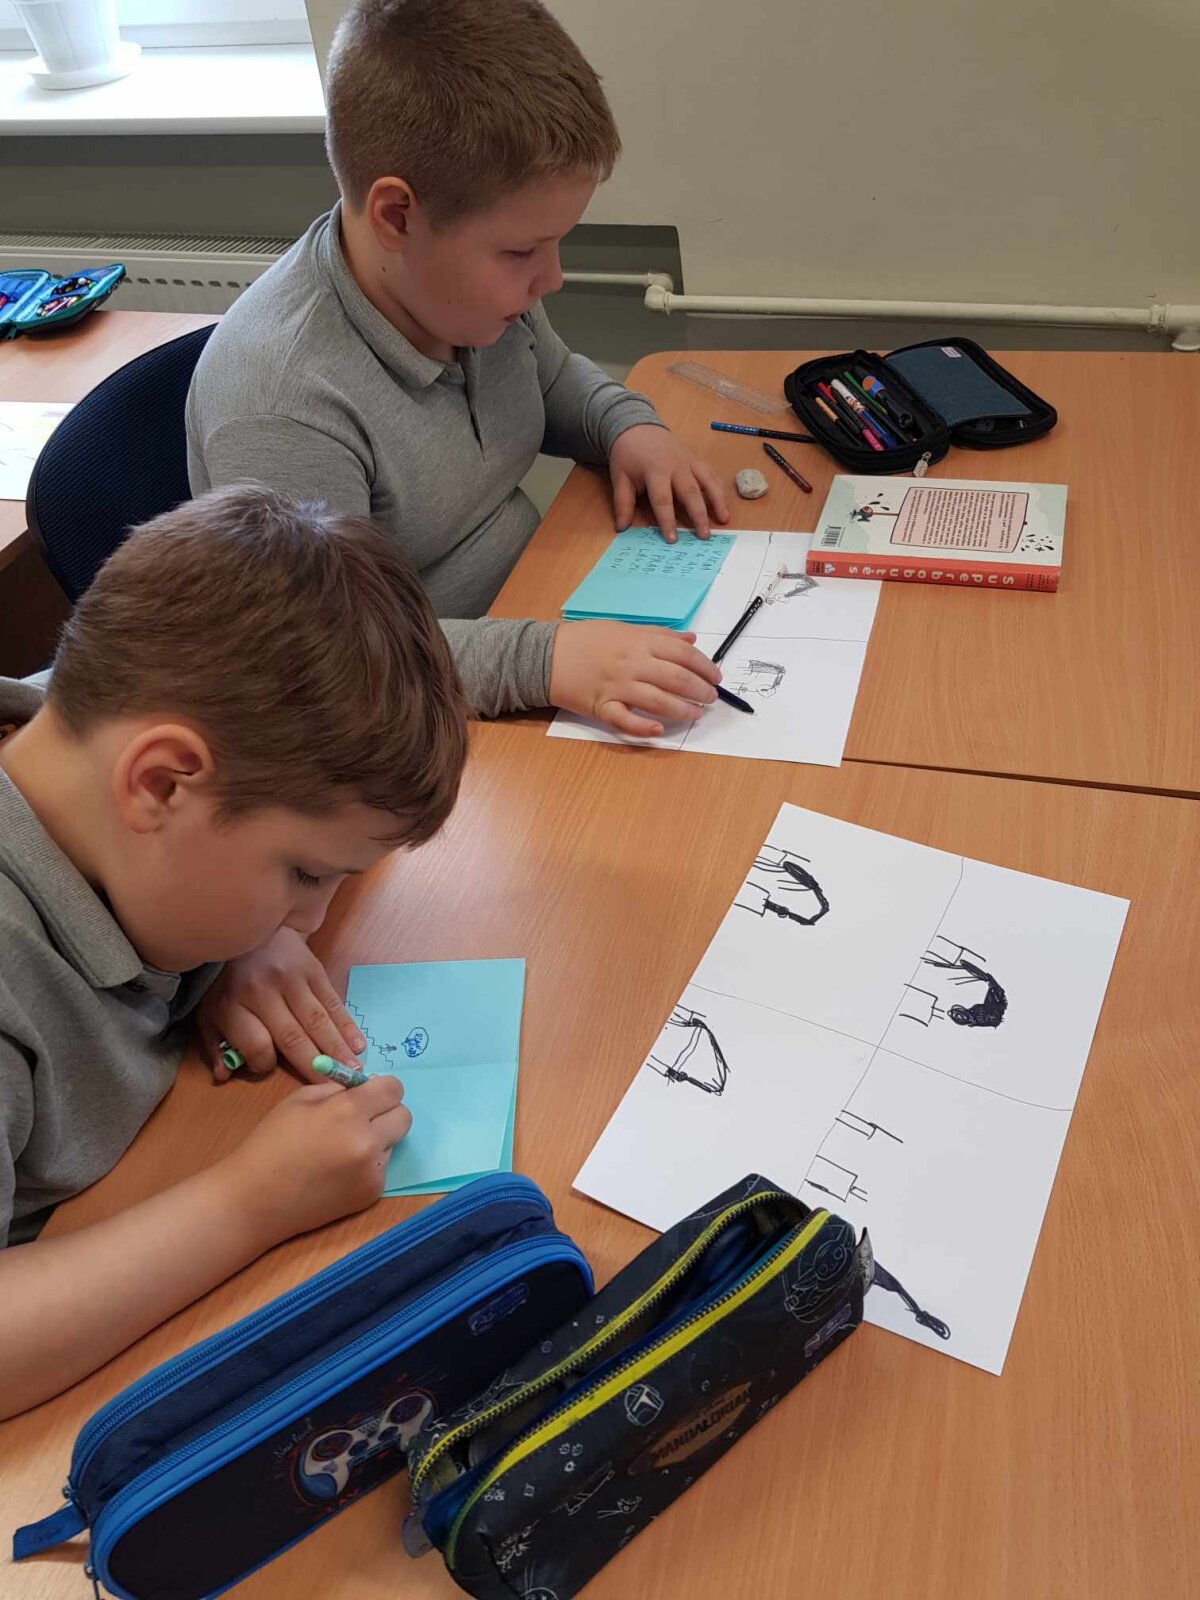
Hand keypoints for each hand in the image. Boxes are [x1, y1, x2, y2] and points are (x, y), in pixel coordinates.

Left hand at [196, 927, 365, 1083]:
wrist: (251, 929)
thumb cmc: (229, 980)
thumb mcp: (210, 1011)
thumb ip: (215, 1045)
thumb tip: (224, 1076)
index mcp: (234, 1004)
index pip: (255, 1043)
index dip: (264, 1063)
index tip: (270, 1070)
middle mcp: (264, 991)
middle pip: (292, 1036)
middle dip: (315, 1065)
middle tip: (335, 1089)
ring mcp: (292, 979)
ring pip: (317, 1021)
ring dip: (337, 1049)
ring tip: (353, 1071)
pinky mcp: (314, 970)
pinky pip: (333, 1002)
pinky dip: (346, 1025)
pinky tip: (357, 1045)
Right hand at [225, 1076, 410, 1241]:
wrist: (255, 1199)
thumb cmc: (271, 1143)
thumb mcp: (299, 1100)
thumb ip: (337, 1090)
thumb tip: (364, 1088)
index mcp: (348, 1111)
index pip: (394, 1089)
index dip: (382, 1088)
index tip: (370, 1094)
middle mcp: (367, 1142)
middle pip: (404, 1116)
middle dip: (386, 1112)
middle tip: (362, 1118)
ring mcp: (372, 1171)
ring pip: (392, 1143)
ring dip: (376, 1140)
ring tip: (340, 1149)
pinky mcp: (371, 1194)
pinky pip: (381, 1168)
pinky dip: (366, 1165)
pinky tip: (337, 1171)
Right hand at [550, 620, 720, 737]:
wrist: (547, 655)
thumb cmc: (586, 640)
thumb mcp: (624, 628)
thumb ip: (659, 635)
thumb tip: (691, 640)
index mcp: (639, 642)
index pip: (682, 654)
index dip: (705, 666)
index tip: (716, 677)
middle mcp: (632, 664)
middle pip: (675, 678)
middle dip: (699, 690)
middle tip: (711, 698)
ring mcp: (617, 687)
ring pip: (657, 700)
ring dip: (682, 709)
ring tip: (696, 715)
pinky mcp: (601, 706)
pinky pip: (625, 720)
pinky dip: (643, 726)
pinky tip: (660, 729)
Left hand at [609, 425, 729, 543]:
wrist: (638, 427)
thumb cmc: (628, 455)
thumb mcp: (620, 477)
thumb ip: (622, 503)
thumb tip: (621, 528)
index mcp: (655, 470)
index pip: (663, 500)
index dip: (667, 520)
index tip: (672, 539)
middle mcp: (676, 465)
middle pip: (690, 492)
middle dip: (699, 515)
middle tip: (704, 535)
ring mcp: (689, 461)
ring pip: (707, 481)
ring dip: (717, 501)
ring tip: (724, 519)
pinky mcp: (696, 459)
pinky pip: (711, 473)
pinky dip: (719, 488)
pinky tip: (723, 503)